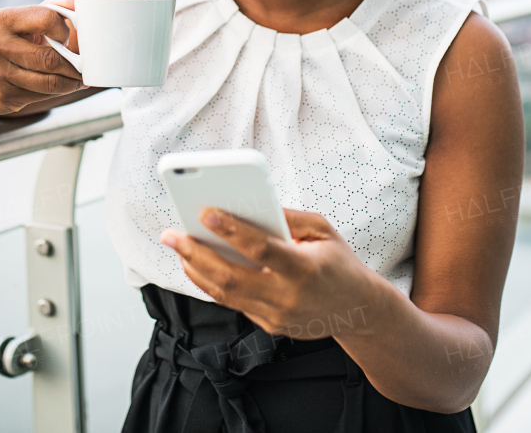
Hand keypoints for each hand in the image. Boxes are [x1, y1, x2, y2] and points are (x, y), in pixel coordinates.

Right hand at [0, 0, 85, 115]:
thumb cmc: (10, 42)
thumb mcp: (24, 21)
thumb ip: (51, 8)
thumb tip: (77, 3)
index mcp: (3, 20)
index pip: (47, 19)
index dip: (64, 30)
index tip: (67, 38)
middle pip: (51, 58)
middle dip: (75, 65)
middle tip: (85, 66)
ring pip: (50, 82)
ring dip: (72, 82)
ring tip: (81, 78)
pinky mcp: (2, 97)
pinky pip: (42, 96)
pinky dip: (60, 92)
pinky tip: (66, 87)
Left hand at [160, 208, 385, 339]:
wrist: (358, 309)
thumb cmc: (339, 262)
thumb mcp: (322, 230)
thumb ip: (288, 216)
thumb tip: (249, 204)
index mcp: (304, 269)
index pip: (260, 248)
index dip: (231, 230)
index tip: (206, 212)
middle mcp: (287, 296)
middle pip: (230, 276)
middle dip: (195, 253)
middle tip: (172, 234)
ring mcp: (276, 315)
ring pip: (224, 294)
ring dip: (195, 269)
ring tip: (178, 247)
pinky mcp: (269, 325)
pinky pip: (233, 303)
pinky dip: (211, 283)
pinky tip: (197, 264)